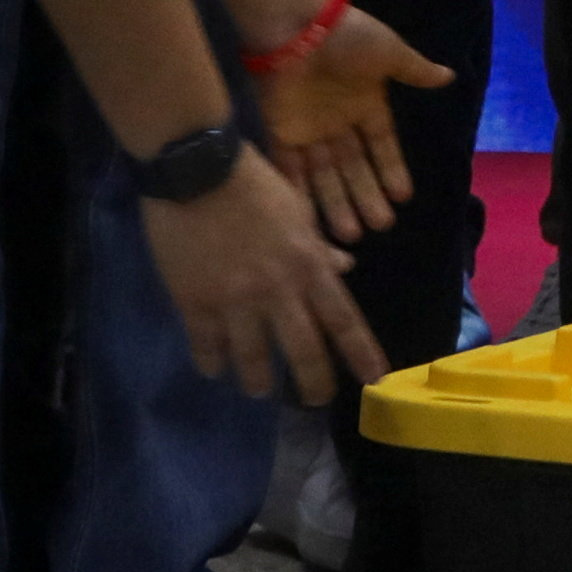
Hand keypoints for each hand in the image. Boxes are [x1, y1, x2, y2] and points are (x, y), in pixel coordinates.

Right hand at [135, 147, 382, 403]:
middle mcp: (278, 290)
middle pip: (303, 352)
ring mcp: (235, 300)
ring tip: (259, 389)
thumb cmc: (252, 183)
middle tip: (313, 402)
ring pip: (253, 360)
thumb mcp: (296, 209)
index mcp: (308, 265)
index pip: (343, 320)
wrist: (195, 169)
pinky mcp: (195, 302)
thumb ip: (319, 246)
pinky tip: (213, 368)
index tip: (376, 381)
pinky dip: (212, 362)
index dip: (362, 354)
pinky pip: (207, 346)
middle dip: (313, 385)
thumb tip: (345, 268)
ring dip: (258, 382)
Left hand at [252, 0, 457, 240]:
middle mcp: (338, 122)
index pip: (382, 145)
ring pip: (325, 176)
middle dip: (366, 197)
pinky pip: (290, 169)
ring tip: (351, 235)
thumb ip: (415, 70)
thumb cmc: (348, 37)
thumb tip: (450, 76)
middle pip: (354, 168)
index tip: (403, 198)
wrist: (297, 26)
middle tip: (379, 228)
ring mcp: (309, 129)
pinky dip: (299, 192)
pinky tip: (309, 218)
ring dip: (336, 204)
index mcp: (365, 103)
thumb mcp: (389, 52)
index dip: (391, 170)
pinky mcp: (282, 132)